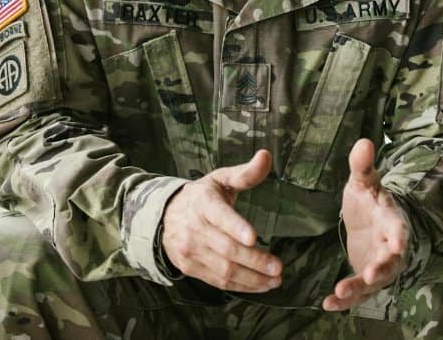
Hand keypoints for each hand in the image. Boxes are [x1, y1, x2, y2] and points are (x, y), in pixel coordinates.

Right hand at [161, 150, 282, 291]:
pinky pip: (218, 281)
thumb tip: (266, 156)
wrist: (164, 217)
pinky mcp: (190, 267)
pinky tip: (260, 284)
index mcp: (203, 202)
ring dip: (252, 278)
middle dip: (254, 260)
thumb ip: (245, 173)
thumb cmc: (201, 197)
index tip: (253, 237)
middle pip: (226, 249)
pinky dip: (241, 286)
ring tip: (275, 279)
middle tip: (278, 267)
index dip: (235, 227)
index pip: (219, 215)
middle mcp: (194, 228)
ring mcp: (191, 250)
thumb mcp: (220, 180)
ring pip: (224, 269)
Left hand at [323, 138, 407, 311]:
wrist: (371, 221)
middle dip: (381, 270)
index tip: (397, 247)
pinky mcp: (364, 279)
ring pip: (372, 283)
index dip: (399, 240)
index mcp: (392, 223)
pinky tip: (326, 304)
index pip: (400, 231)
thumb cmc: (369, 201)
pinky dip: (344, 301)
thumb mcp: (363, 183)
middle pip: (390, 263)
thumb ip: (363, 166)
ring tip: (338, 294)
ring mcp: (378, 266)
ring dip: (357, 290)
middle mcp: (390, 249)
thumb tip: (364, 141)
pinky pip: (357, 294)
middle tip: (370, 277)